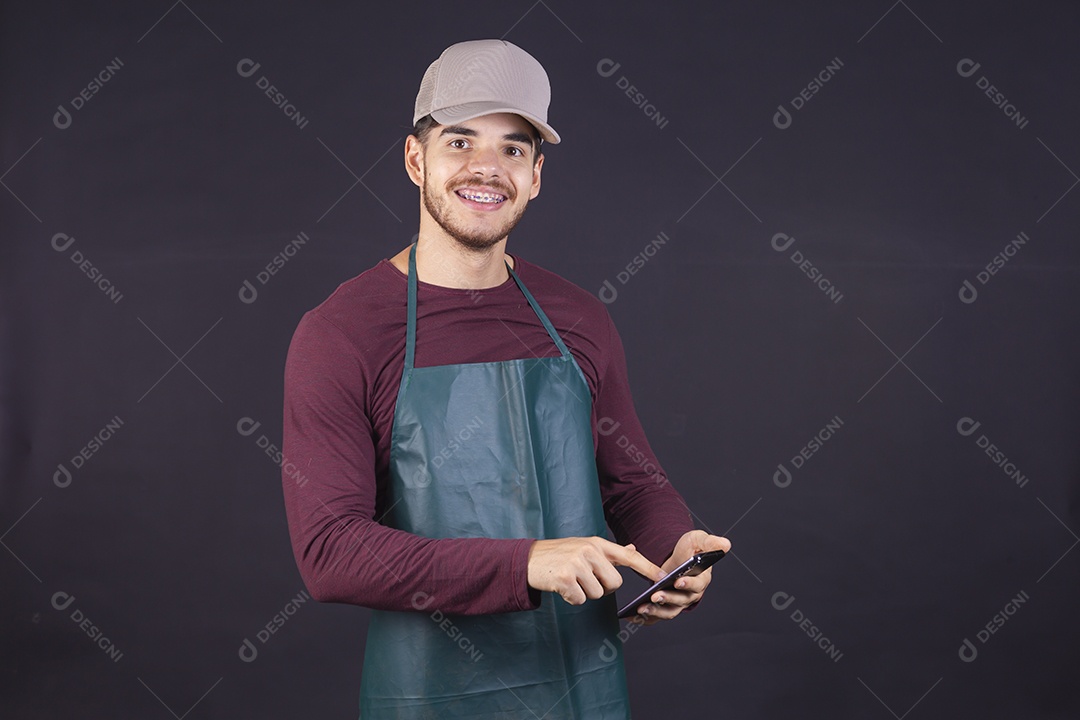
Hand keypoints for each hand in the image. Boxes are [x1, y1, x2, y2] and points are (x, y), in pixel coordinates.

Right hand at [527, 537, 661, 605]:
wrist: (528, 559)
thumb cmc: (559, 554)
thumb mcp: (584, 546)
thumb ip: (609, 552)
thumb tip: (631, 548)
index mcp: (597, 543)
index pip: (628, 556)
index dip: (646, 567)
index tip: (661, 577)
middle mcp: (589, 551)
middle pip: (615, 583)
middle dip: (602, 587)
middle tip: (585, 580)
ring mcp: (577, 563)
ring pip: (598, 594)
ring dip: (585, 593)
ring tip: (571, 581)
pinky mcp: (565, 578)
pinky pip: (580, 600)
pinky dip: (572, 599)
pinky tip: (562, 587)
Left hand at [630, 530, 730, 624]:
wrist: (677, 556)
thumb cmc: (690, 548)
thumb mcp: (698, 540)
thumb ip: (709, 542)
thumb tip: (725, 544)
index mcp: (702, 579)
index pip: (697, 585)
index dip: (688, 584)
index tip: (677, 581)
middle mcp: (692, 594)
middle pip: (682, 601)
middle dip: (668, 599)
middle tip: (655, 596)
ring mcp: (679, 601)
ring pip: (670, 611)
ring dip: (657, 611)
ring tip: (642, 608)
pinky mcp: (667, 605)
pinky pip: (658, 615)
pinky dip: (647, 618)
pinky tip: (633, 614)